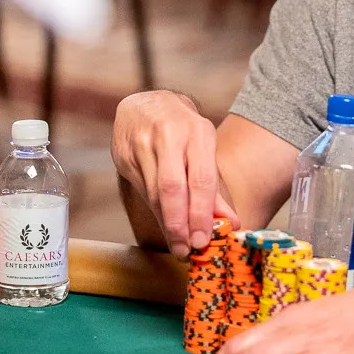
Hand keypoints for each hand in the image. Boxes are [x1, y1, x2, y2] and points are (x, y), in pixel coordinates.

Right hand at [111, 90, 238, 257]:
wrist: (146, 103)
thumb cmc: (183, 130)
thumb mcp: (204, 148)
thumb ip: (213, 187)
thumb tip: (230, 223)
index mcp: (197, 132)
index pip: (201, 179)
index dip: (202, 213)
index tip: (203, 241)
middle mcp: (169, 136)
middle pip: (173, 188)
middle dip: (179, 224)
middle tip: (186, 250)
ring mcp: (142, 144)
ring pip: (154, 192)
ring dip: (166, 223)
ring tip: (178, 244)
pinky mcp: (122, 153)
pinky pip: (141, 189)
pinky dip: (154, 210)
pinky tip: (163, 223)